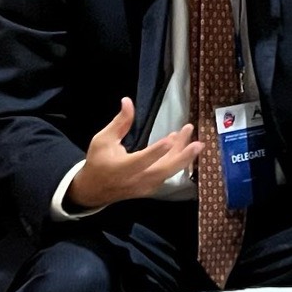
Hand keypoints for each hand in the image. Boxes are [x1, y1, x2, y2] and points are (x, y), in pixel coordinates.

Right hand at [64, 98, 196, 212]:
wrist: (94, 190)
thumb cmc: (98, 161)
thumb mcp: (103, 140)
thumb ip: (119, 122)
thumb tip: (127, 101)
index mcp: (122, 168)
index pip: (142, 160)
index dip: (157, 151)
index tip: (170, 139)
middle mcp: (137, 179)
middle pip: (164, 170)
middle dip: (182, 156)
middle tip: (198, 143)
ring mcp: (146, 186)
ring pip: (169, 171)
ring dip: (183, 155)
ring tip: (195, 140)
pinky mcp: (151, 188)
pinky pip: (167, 174)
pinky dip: (177, 161)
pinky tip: (183, 147)